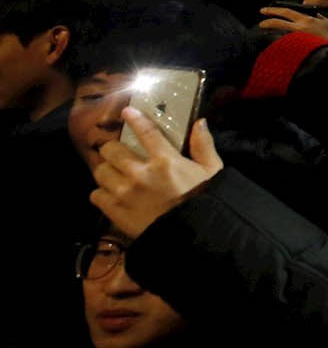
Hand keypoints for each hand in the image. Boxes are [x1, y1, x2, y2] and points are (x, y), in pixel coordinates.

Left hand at [89, 112, 222, 238]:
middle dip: (112, 149)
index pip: (146, 132)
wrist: (193, 236)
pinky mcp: (115, 211)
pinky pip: (95, 195)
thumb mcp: (212, 172)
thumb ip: (204, 146)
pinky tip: (111, 194)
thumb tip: (199, 123)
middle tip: (117, 153)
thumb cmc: (205, 201)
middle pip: (111, 150)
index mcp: (166, 161)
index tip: (126, 112)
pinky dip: (101, 193)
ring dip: (106, 171)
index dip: (135, 120)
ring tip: (113, 175)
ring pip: (100, 172)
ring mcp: (124, 193)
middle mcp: (140, 173)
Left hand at [257, 6, 327, 43]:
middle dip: (268, 17)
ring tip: (263, 26)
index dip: (274, 10)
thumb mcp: (325, 22)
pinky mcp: (296, 47)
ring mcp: (297, 38)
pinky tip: (271, 37)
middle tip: (261, 15)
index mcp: (307, 20)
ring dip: (269, 27)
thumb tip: (308, 8)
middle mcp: (300, 28)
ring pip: (279, 31)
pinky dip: (276, 38)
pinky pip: (282, 41)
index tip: (266, 10)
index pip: (287, 11)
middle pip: (279, 21)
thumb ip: (316, 14)